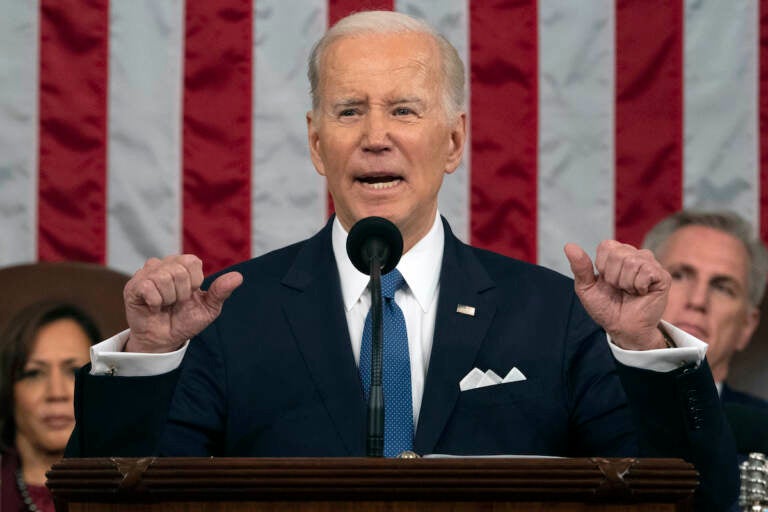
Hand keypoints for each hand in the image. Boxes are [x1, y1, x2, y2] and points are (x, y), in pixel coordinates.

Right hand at [123, 255, 242, 352]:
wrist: (166, 340)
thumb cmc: (186, 320)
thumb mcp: (209, 308)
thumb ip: (221, 291)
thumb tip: (239, 277)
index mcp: (182, 265)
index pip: (192, 262)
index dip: (194, 282)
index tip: (190, 295)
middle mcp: (164, 264)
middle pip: (179, 271)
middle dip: (182, 293)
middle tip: (176, 303)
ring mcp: (146, 273)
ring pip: (163, 278)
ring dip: (168, 299)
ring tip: (164, 305)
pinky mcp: (133, 286)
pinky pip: (148, 287)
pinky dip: (155, 302)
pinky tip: (153, 307)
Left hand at [564, 241, 669, 349]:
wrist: (622, 328)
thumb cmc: (606, 307)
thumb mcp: (586, 288)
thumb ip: (580, 267)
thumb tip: (569, 246)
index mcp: (617, 253)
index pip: (606, 246)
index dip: (602, 266)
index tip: (605, 281)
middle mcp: (635, 254)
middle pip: (618, 254)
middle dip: (613, 277)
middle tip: (619, 289)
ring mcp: (650, 264)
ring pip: (632, 262)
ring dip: (625, 283)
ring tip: (629, 292)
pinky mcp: (662, 276)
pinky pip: (646, 272)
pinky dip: (638, 287)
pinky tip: (641, 293)